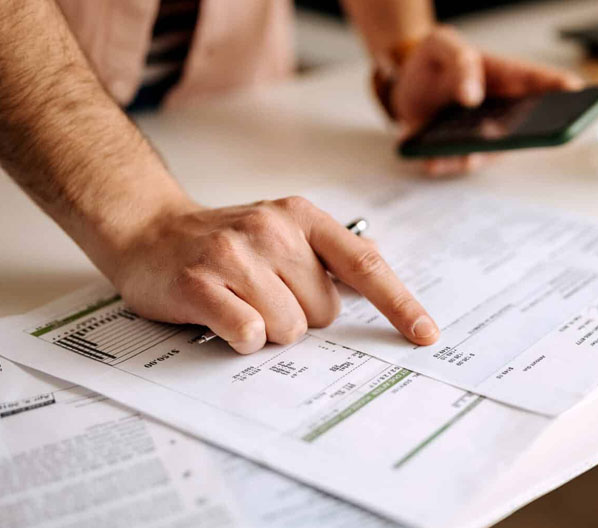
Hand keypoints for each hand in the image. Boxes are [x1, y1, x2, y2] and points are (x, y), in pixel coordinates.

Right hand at [106, 196, 438, 353]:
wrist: (149, 231)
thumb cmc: (225, 239)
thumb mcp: (284, 229)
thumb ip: (332, 248)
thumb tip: (378, 259)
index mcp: (303, 218)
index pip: (365, 265)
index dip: (399, 304)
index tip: (426, 334)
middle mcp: (273, 229)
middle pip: (325, 311)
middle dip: (301, 316)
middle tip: (265, 295)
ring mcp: (235, 254)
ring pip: (290, 328)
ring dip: (270, 329)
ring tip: (241, 302)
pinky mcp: (201, 282)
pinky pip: (249, 333)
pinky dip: (242, 337)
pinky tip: (223, 317)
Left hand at [390, 26, 584, 175]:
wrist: (404, 81)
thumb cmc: (434, 60)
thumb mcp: (442, 45)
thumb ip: (459, 61)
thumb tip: (471, 95)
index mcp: (506, 77)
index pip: (543, 82)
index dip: (563, 88)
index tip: (575, 92)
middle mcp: (503, 112)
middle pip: (527, 126)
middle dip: (530, 134)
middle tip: (525, 135)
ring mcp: (484, 136)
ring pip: (490, 153)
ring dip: (478, 155)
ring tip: (467, 153)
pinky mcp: (458, 152)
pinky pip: (456, 163)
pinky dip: (445, 163)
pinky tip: (433, 159)